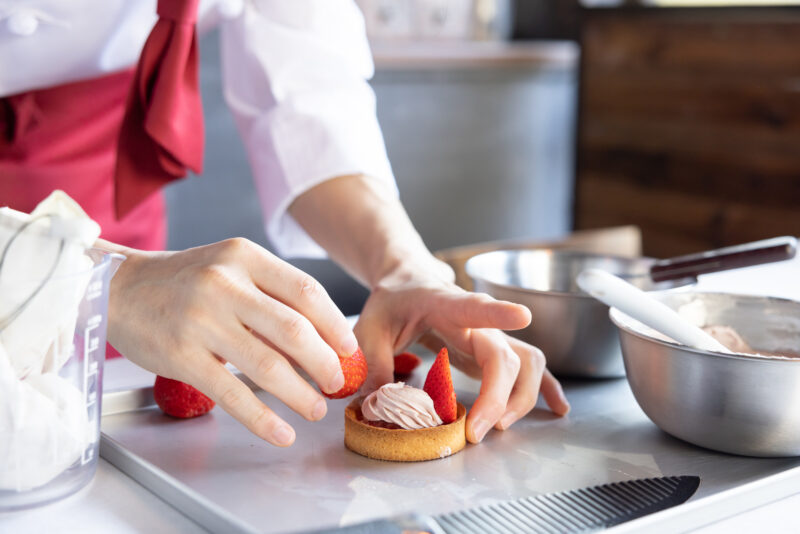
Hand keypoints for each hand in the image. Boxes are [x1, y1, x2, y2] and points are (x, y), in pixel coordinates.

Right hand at [105, 238, 356, 446]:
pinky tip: (281, 432)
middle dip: (325, 364)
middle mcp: (224, 284)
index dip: (334, 325)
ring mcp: (201, 320)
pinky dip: (262, 418)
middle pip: (294, 330)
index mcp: (244, 258)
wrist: (119, 289)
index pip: (306, 292)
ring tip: (316, 408)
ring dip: (300, 394)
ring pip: (268, 365)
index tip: (349, 349)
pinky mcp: (181, 355)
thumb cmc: (184, 281)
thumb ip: (270, 294)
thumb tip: (322, 338)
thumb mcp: (229, 268)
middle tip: (337, 383)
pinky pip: (231, 393)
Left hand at [354, 260, 569, 443]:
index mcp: (444, 304)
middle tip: (475, 431)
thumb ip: (373, 363)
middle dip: (497, 396)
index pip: (473, 306)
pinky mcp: (497, 350)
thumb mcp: (369, 327)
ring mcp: (492, 335)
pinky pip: (531, 368)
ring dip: (520, 397)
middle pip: (503, 355)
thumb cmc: (392, 302)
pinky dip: (546, 388)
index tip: (522, 316)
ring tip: (498, 427)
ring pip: (527, 362)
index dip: (498, 312)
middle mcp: (477, 321)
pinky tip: (556, 409)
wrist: (411, 281)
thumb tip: (379, 402)